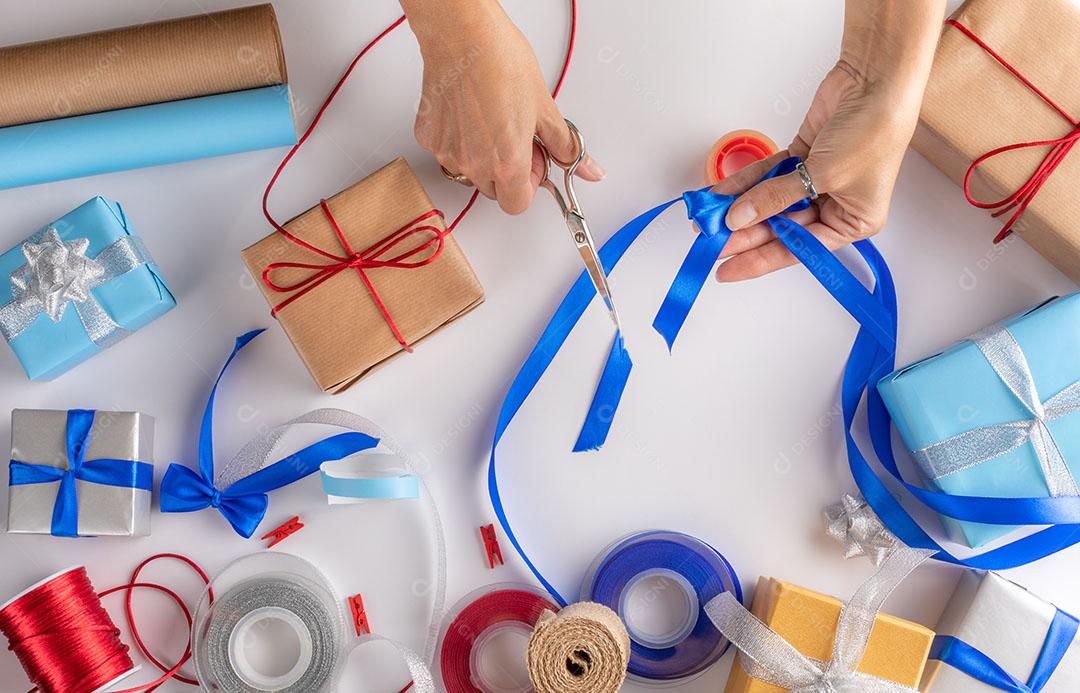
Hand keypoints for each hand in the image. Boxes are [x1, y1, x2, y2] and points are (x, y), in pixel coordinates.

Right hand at [405, 1, 602, 213]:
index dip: (529, 185)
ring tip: (491, 120)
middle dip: (507, 172)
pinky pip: (448, 152)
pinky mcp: (428, 138)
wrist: (464, 36)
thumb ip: (566, 147)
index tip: (532, 162)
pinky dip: (459, 140)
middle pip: (494, 190)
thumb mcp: (545, 108)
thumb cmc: (502, 63)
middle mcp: (474, 165)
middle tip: (515, 137)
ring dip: (482, 158)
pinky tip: (469, 113)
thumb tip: (588, 167)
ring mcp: (447, 152)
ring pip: (469, 173)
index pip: (517, 205)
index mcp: (507, 163)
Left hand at [712, 0, 944, 281]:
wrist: (876, 79)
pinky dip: (743, 183)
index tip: (727, 271)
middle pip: (780, 227)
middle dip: (743, 234)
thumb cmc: (872, 132)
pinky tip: (719, 194)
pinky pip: (767, 176)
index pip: (798, 249)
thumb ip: (776, 197)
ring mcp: (816, 180)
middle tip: (709, 242)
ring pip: (769, 201)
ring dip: (738, 208)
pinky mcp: (803, 156)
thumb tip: (738, 219)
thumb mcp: (823, 175)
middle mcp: (835, 205)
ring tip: (707, 219)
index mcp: (853, 222)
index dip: (759, 260)